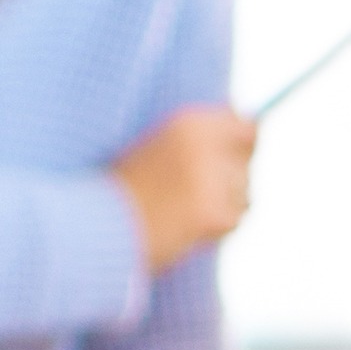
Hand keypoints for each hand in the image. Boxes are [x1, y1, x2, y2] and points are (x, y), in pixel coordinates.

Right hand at [113, 104, 257, 270]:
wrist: (98, 224)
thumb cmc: (123, 188)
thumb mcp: (156, 146)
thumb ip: (199, 141)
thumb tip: (252, 133)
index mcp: (188, 122)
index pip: (246, 127)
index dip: (240, 144)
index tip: (232, 156)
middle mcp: (204, 146)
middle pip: (246, 162)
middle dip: (230, 178)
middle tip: (195, 193)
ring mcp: (211, 181)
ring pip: (243, 193)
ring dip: (223, 204)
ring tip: (184, 210)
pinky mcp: (213, 214)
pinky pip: (233, 219)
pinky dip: (217, 226)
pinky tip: (186, 227)